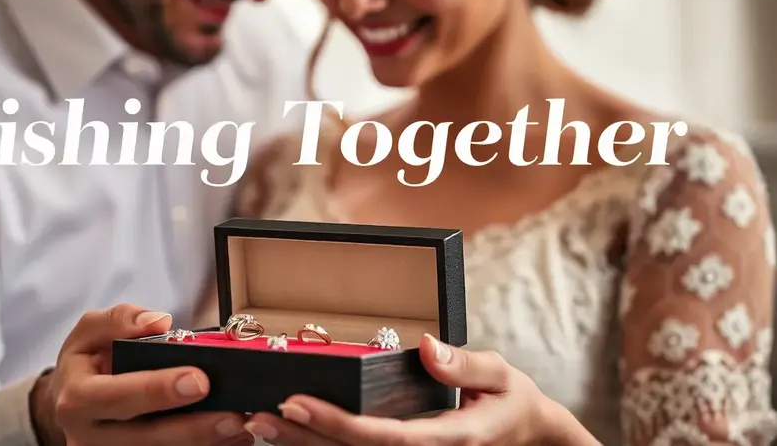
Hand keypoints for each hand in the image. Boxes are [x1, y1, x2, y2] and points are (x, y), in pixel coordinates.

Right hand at [31, 303, 254, 445]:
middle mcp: (89, 436)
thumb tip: (156, 321)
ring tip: (239, 428)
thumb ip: (118, 319)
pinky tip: (231, 440)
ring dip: (203, 444)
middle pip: (144, 438)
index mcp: (77, 399)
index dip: (157, 390)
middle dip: (192, 429)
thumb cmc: (85, 365)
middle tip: (232, 416)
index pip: (117, 397)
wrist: (69, 403)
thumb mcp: (88, 333)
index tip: (198, 380)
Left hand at [244, 333, 598, 445]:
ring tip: (257, 426)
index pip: (385, 437)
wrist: (526, 435)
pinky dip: (320, 445)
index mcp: (448, 438)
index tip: (295, 403)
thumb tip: (427, 346)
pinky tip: (287, 434)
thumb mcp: (502, 375)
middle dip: (304, 437)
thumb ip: (467, 363)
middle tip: (257, 416)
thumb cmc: (511, 401)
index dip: (337, 424)